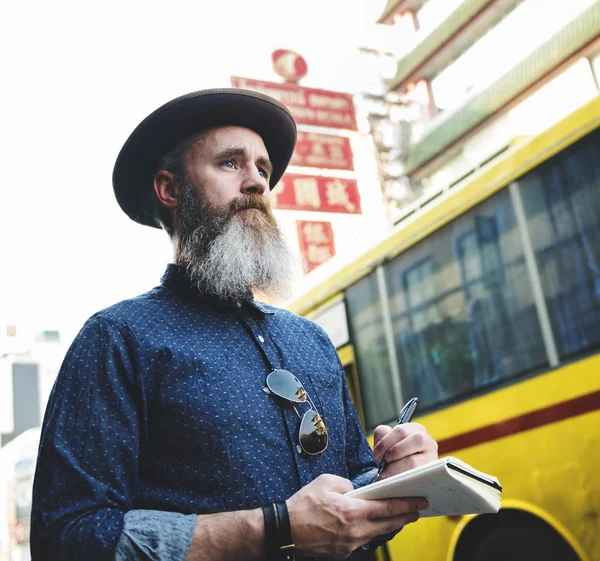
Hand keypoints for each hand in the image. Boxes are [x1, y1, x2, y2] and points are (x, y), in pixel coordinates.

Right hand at [286, 473, 426, 558]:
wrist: (285, 530)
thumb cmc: (303, 504)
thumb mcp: (325, 482)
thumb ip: (346, 484)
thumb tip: (356, 490)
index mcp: (352, 512)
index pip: (387, 508)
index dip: (406, 505)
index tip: (419, 501)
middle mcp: (355, 531)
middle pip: (388, 525)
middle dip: (405, 517)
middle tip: (417, 510)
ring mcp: (349, 544)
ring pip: (376, 534)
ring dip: (388, 525)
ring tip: (396, 516)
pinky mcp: (343, 552)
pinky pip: (362, 540)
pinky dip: (369, 531)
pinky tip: (370, 524)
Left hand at [372, 422, 437, 479]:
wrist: (399, 476)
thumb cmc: (393, 457)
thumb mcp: (386, 442)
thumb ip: (382, 434)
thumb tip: (383, 438)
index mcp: (416, 429)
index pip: (401, 431)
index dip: (385, 443)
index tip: (376, 454)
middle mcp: (428, 442)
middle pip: (415, 440)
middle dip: (395, 452)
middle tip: (385, 460)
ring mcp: (431, 458)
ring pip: (412, 461)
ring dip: (396, 466)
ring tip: (387, 471)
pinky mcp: (429, 474)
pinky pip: (413, 475)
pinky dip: (400, 476)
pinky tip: (394, 477)